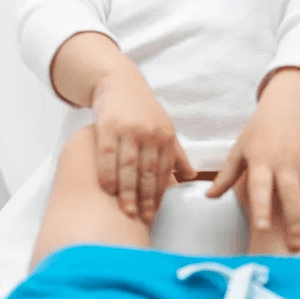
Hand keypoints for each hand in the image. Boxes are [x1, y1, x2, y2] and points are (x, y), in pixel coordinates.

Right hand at [91, 61, 195, 222]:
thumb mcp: (165, 128)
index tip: (154, 213)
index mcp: (166, 136)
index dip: (159, 194)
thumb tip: (192, 176)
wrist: (119, 81)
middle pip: (148, 172)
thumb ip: (176, 154)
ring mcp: (129, 130)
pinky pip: (107, 155)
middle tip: (141, 217)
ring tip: (126, 210)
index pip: (164, 171)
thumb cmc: (143, 109)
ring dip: (128, 191)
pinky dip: (108, 174)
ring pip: (129, 166)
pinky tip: (108, 190)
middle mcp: (150, 133)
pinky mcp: (108, 126)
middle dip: (145, 198)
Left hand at [205, 96, 299, 250]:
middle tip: (296, 245)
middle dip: (294, 220)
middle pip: (291, 193)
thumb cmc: (259, 133)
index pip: (259, 187)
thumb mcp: (240, 151)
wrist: (287, 106)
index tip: (262, 228)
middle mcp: (285, 159)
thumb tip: (207, 197)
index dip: (261, 207)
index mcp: (261, 160)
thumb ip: (227, 176)